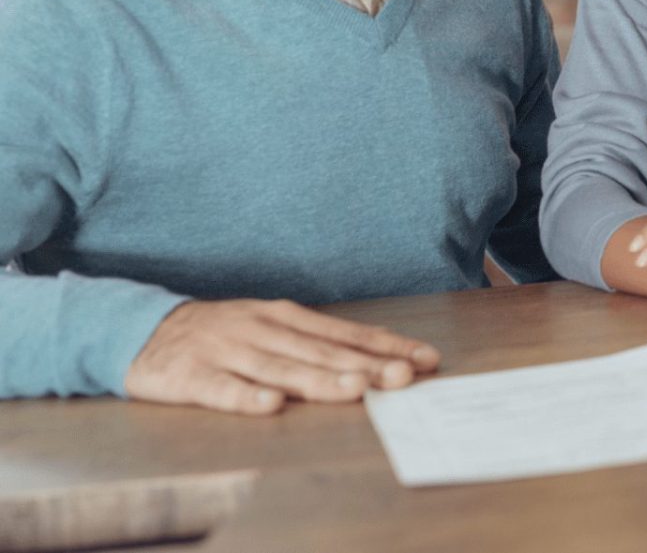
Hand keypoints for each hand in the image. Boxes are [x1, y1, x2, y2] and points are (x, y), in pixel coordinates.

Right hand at [124, 299, 440, 415]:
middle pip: (320, 351)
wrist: (143, 330)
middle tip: (404, 376)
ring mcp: (227, 351)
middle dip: (365, 364)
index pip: (345, 333)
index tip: (426, 359)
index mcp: (285, 318)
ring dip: (318, 379)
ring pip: (279, 368)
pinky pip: (221, 389)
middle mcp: (262, 330)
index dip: (386, 347)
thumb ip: (317, 343)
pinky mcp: (190, 375)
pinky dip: (245, 397)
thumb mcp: (272, 328)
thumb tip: (377, 354)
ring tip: (354, 388)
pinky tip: (270, 405)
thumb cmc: (223, 335)